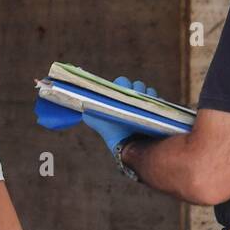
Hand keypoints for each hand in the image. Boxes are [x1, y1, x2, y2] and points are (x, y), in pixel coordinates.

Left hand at [35, 77, 155, 153]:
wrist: (128, 146)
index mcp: (116, 99)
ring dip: (144, 94)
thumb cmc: (111, 132)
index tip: (120, 89)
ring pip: (146, 90)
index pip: (121, 82)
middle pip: (135, 84)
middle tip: (130, 98)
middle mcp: (131, 102)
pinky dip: (154, 100)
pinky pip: (157, 99)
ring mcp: (144, 106)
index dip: (121, 84)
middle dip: (133, 88)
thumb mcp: (94, 117)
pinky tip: (148, 108)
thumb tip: (72, 97)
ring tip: (139, 105)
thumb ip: (85, 106)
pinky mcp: (155, 112)